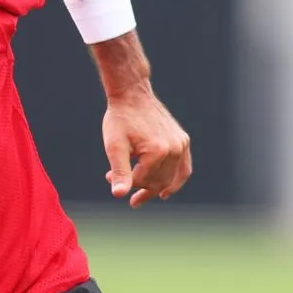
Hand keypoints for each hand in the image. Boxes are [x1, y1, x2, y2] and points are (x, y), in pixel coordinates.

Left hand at [103, 91, 191, 207]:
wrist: (132, 94)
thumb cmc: (120, 119)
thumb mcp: (114, 146)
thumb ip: (119, 171)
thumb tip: (118, 195)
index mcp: (157, 151)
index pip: (141, 180)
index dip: (124, 182)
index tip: (108, 176)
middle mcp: (174, 149)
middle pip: (158, 181)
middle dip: (139, 186)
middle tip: (123, 188)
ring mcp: (181, 144)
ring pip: (171, 177)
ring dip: (155, 187)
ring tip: (142, 197)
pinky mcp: (183, 140)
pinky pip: (184, 167)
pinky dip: (176, 179)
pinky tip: (166, 190)